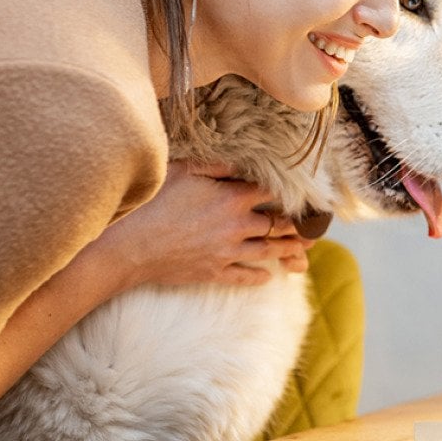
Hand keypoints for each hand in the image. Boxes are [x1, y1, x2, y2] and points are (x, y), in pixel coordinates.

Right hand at [86, 161, 312, 289]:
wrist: (127, 246)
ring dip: (288, 251)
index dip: (289, 193)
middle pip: (278, 225)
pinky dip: (259, 276)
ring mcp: (227, 252)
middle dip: (298, 226)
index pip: (271, 193)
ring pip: (268, 252)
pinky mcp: (214, 272)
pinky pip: (244, 277)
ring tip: (304, 252)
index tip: (303, 195)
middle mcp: (237, 225)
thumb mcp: (182, 170)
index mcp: (232, 197)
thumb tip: (240, 163)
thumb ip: (216, 165)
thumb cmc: (151, 202)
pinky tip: (268, 276)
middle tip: (314, 228)